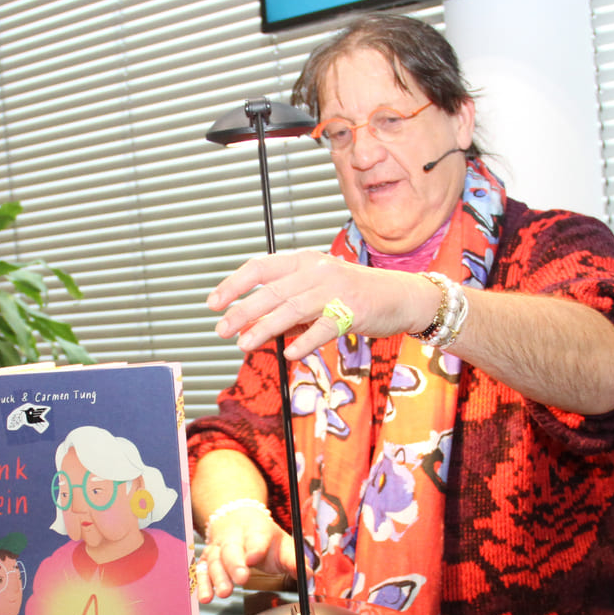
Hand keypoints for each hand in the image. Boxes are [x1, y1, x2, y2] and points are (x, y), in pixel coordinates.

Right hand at [196, 505, 295, 602]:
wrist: (237, 519)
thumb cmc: (263, 537)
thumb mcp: (283, 543)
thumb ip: (295, 560)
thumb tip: (309, 576)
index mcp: (256, 530)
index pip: (256, 538)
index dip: (255, 548)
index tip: (254, 558)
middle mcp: (234, 537)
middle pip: (232, 549)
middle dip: (235, 564)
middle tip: (242, 578)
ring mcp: (218, 547)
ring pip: (215, 560)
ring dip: (218, 577)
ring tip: (225, 592)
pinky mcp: (207, 559)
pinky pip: (202, 570)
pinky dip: (202, 584)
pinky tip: (205, 597)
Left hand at [208, 251, 435, 359]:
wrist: (399, 296)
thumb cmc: (354, 292)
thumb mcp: (318, 288)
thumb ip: (288, 302)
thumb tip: (253, 324)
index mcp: (304, 260)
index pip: (260, 267)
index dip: (234, 285)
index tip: (213, 303)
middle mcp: (317, 270)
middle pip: (271, 291)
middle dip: (242, 311)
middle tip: (222, 329)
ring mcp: (334, 290)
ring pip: (290, 309)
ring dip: (263, 329)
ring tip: (244, 344)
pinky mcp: (351, 311)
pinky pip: (322, 329)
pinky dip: (304, 342)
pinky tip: (289, 354)